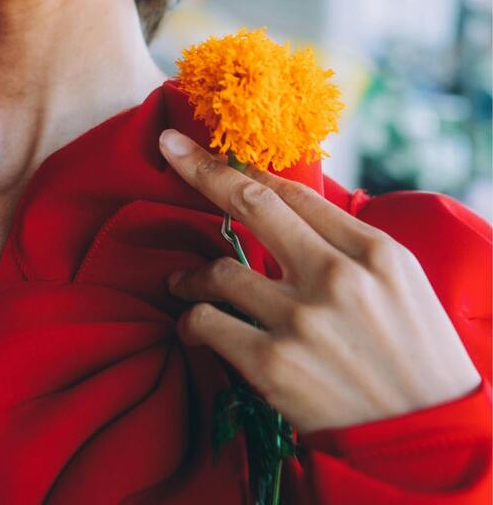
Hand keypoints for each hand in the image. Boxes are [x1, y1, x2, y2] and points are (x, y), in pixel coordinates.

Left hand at [158, 129, 481, 434]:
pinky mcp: (272, 364)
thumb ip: (347, 242)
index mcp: (373, 252)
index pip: (294, 193)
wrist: (424, 441)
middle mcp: (335, 277)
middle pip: (251, 203)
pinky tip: (191, 325)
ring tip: (181, 282)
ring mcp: (301, 320)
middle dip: (201, 168)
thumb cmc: (415, 356)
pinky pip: (207, 323)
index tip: (213, 154)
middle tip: (169, 150)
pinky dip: (190, 320)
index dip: (247, 169)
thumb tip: (287, 202)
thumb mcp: (401, 283)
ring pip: (219, 270)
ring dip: (190, 275)